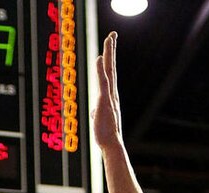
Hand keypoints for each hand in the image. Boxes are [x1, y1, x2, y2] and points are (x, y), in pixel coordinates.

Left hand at [92, 31, 123, 149]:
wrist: (111, 144)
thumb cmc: (105, 133)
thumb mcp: (99, 119)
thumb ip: (97, 112)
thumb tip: (95, 111)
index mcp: (110, 96)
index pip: (109, 73)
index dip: (109, 59)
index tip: (109, 45)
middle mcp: (112, 93)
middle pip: (111, 67)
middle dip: (112, 49)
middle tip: (113, 33)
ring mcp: (109, 96)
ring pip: (109, 70)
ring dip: (110, 53)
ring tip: (110, 38)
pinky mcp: (105, 100)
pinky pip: (103, 82)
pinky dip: (102, 69)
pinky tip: (100, 57)